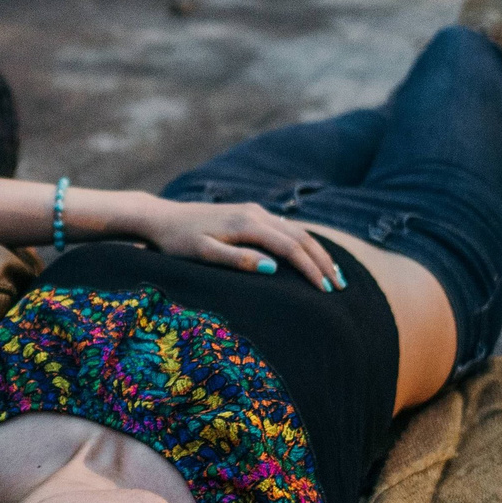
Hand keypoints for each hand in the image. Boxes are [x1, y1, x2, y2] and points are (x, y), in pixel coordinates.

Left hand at [123, 199, 345, 291]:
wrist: (161, 218)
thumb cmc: (177, 242)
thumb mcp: (202, 254)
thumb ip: (237, 260)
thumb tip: (272, 268)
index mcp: (247, 224)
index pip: (291, 247)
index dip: (311, 269)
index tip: (326, 291)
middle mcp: (256, 213)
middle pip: (301, 236)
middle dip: (323, 261)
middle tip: (340, 287)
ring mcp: (254, 211)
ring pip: (296, 230)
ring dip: (317, 252)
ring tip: (334, 274)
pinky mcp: (250, 213)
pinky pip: (286, 227)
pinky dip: (304, 242)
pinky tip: (311, 256)